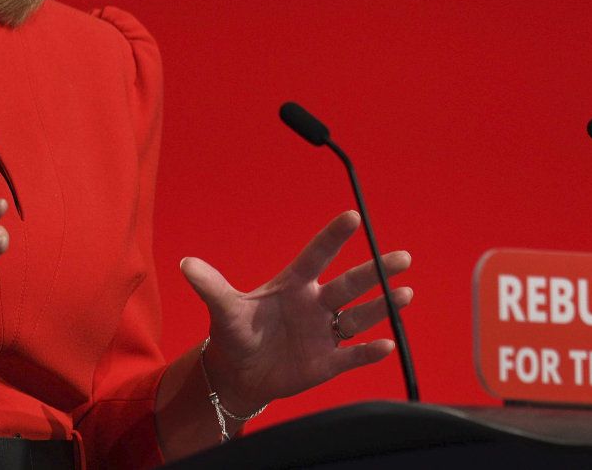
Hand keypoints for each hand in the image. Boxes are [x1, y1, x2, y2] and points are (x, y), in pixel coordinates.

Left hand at [180, 210, 411, 413]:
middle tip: (403, 256)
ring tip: (406, 293)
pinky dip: (369, 351)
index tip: (354, 216)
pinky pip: (353, 355)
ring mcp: (323, 332)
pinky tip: (387, 344)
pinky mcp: (327, 361)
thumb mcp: (222, 309)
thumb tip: (185, 263)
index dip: (333, 237)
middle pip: (349, 284)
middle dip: (376, 271)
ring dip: (382, 305)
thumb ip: (210, 286)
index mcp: (292, 285)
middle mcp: (314, 304)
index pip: (316, 256)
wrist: (239, 374)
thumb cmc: (234, 333)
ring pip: (359, 315)